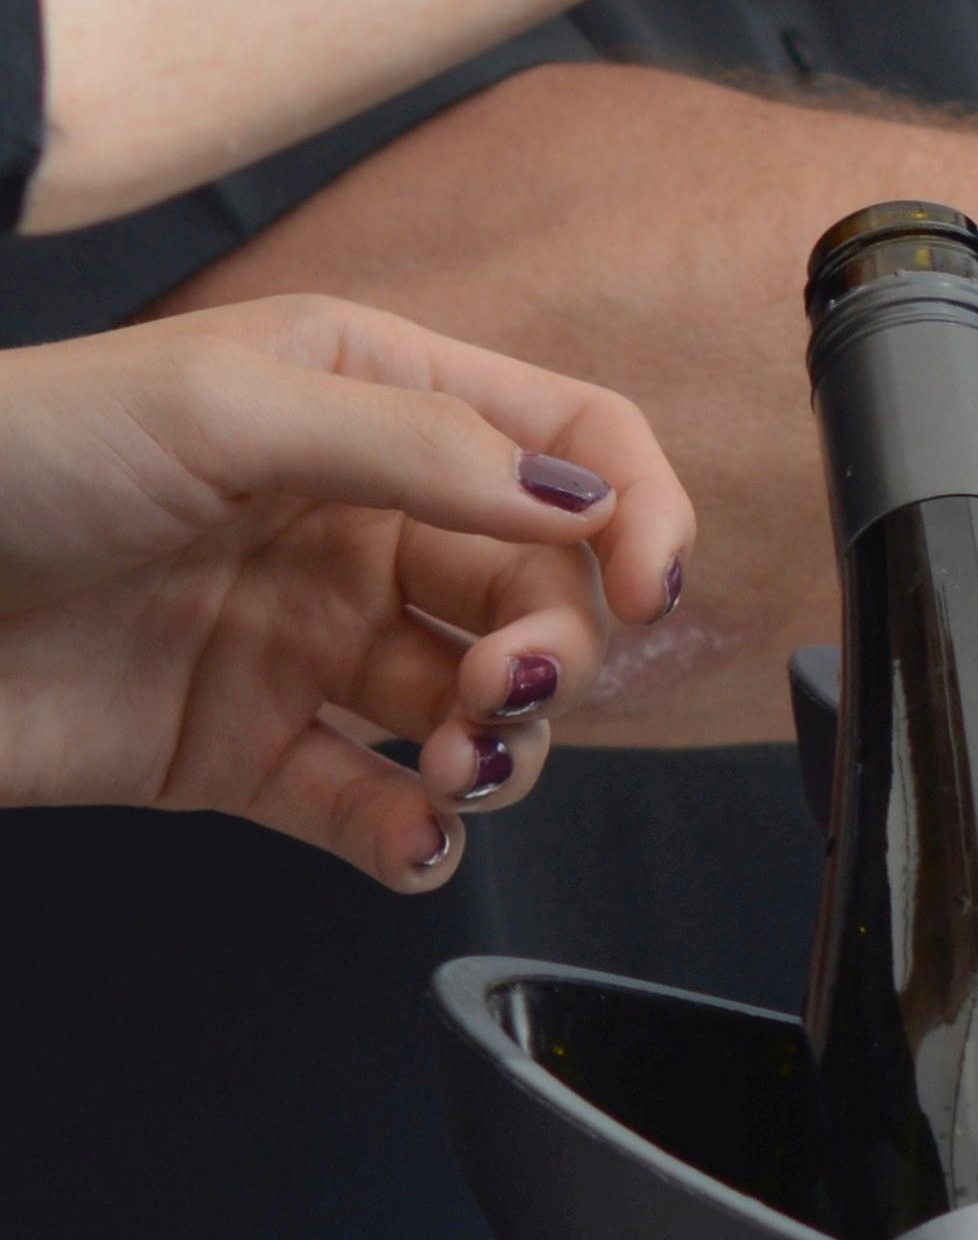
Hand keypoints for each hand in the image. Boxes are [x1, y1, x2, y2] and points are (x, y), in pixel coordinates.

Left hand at [0, 300, 697, 885]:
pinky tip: (408, 839)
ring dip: (494, 747)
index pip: (564, 443)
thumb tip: (575, 499)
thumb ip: (413, 448)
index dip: (635, 507)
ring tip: (450, 770)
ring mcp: (300, 638)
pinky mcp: (238, 749)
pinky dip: (409, 836)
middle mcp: (354, 519)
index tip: (650, 583)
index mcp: (368, 401)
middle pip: (535, 587)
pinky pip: (362, 804)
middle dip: (552, 647)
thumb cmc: (11, 457)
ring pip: (468, 705)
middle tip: (501, 692)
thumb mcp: (225, 407)